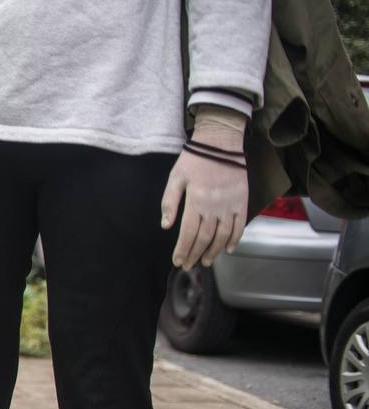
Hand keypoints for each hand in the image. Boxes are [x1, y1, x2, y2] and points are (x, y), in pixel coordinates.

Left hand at [161, 106, 247, 269]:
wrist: (221, 143)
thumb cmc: (195, 159)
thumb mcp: (175, 178)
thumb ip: (169, 203)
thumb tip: (165, 226)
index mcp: (195, 201)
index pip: (187, 233)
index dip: (182, 250)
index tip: (178, 261)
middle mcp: (214, 206)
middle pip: (204, 238)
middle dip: (195, 254)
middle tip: (189, 265)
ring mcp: (230, 205)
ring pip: (223, 235)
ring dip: (214, 251)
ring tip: (206, 261)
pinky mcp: (242, 201)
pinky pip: (240, 225)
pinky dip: (235, 239)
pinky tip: (229, 249)